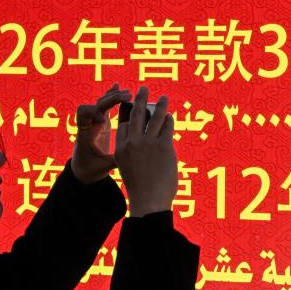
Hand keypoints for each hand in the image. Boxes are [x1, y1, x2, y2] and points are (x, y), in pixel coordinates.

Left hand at [70, 85, 132, 183]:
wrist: (82, 170)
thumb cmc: (90, 170)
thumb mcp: (103, 168)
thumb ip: (116, 161)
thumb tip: (132, 159)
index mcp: (86, 134)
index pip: (83, 113)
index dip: (93, 111)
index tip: (104, 119)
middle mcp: (89, 124)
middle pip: (96, 104)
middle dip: (110, 99)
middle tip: (127, 97)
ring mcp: (95, 122)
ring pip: (102, 102)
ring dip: (114, 96)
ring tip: (129, 94)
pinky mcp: (101, 123)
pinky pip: (106, 105)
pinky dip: (112, 96)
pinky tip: (119, 87)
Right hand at [113, 86, 177, 216]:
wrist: (149, 200)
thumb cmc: (140, 187)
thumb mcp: (128, 168)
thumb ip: (130, 153)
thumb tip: (140, 141)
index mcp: (120, 148)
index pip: (124, 126)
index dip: (130, 116)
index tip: (134, 109)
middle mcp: (132, 143)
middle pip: (136, 115)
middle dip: (141, 100)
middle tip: (143, 89)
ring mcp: (148, 143)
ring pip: (154, 118)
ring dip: (160, 105)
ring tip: (164, 98)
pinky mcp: (163, 146)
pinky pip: (167, 127)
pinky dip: (169, 120)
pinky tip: (170, 116)